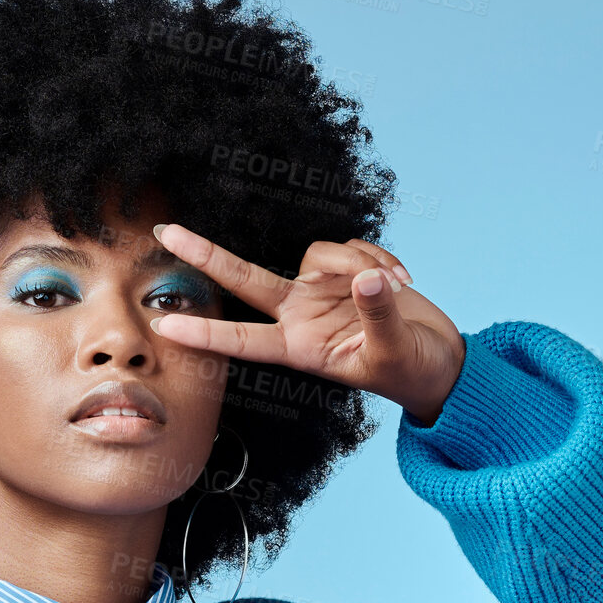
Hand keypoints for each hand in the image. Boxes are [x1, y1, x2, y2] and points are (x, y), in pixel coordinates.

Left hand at [149, 224, 464, 425]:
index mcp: (299, 347)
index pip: (242, 339)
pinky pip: (352, 246)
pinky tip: (403, 280)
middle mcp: (301, 314)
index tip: (163, 327)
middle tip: (164, 232)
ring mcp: (321, 289)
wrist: (438, 361)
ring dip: (360, 262)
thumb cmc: (410, 371)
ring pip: (319, 252)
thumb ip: (378, 314)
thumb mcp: (393, 351)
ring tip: (399, 286)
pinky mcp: (346, 270)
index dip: (204, 333)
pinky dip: (380, 258)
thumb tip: (366, 279)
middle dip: (206, 255)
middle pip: (244, 279)